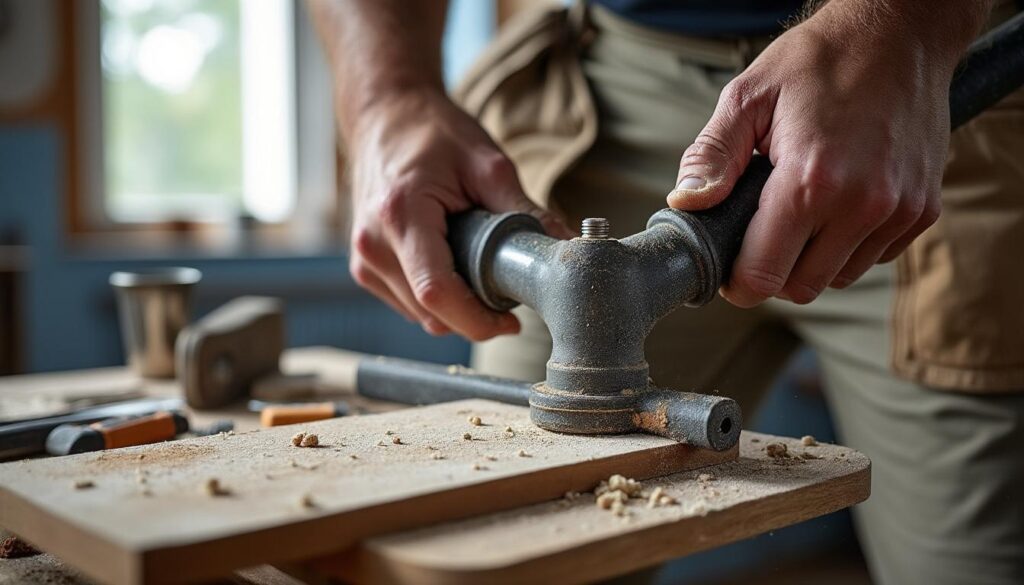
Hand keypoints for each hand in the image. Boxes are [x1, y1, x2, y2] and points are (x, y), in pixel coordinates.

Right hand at [347, 90, 572, 338]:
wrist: (386, 115)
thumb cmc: (432, 132)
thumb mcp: (487, 163)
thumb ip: (525, 209)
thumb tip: (563, 246)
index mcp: (401, 214)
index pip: (437, 292)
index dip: (478, 319)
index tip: (510, 322)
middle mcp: (374, 244)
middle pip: (431, 312)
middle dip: (475, 312)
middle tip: (506, 288)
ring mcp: (364, 259)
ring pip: (420, 315)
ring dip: (456, 307)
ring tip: (478, 267)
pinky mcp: (365, 268)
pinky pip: (408, 304)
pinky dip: (437, 299)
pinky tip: (453, 264)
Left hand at [667, 3, 961, 306]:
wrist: (900, 33)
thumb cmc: (820, 60)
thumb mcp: (747, 96)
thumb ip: (711, 156)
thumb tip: (686, 203)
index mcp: (810, 181)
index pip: (763, 277)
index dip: (736, 281)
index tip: (728, 263)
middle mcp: (862, 204)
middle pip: (801, 288)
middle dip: (772, 272)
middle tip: (758, 234)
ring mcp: (898, 211)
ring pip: (839, 278)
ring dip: (812, 260)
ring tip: (800, 210)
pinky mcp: (922, 211)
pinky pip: (873, 257)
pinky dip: (848, 245)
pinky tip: (836, 203)